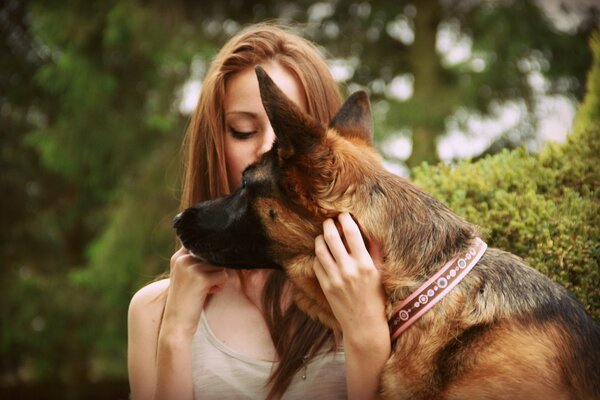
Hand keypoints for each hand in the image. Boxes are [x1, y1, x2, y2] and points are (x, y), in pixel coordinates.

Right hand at [162, 247, 228, 338]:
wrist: (177, 324)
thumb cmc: (187, 299)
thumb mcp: (188, 275)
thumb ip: (198, 260)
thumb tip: (222, 246)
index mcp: (178, 256)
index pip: (202, 244)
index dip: (210, 255)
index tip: (206, 271)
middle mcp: (182, 258)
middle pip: (213, 254)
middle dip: (215, 269)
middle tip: (203, 284)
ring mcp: (190, 268)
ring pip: (220, 265)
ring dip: (218, 278)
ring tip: (205, 289)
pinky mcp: (200, 279)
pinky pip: (223, 276)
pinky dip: (220, 286)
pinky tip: (208, 293)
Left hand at [312, 213, 386, 338]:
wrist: (364, 325)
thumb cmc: (375, 297)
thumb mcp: (380, 273)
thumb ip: (375, 251)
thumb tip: (371, 230)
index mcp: (365, 264)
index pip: (352, 233)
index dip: (346, 219)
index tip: (344, 215)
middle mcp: (349, 270)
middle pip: (332, 237)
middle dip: (329, 224)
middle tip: (329, 220)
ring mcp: (335, 278)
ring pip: (320, 249)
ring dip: (320, 238)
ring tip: (323, 235)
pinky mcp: (325, 286)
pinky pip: (316, 264)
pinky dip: (318, 256)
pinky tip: (323, 255)